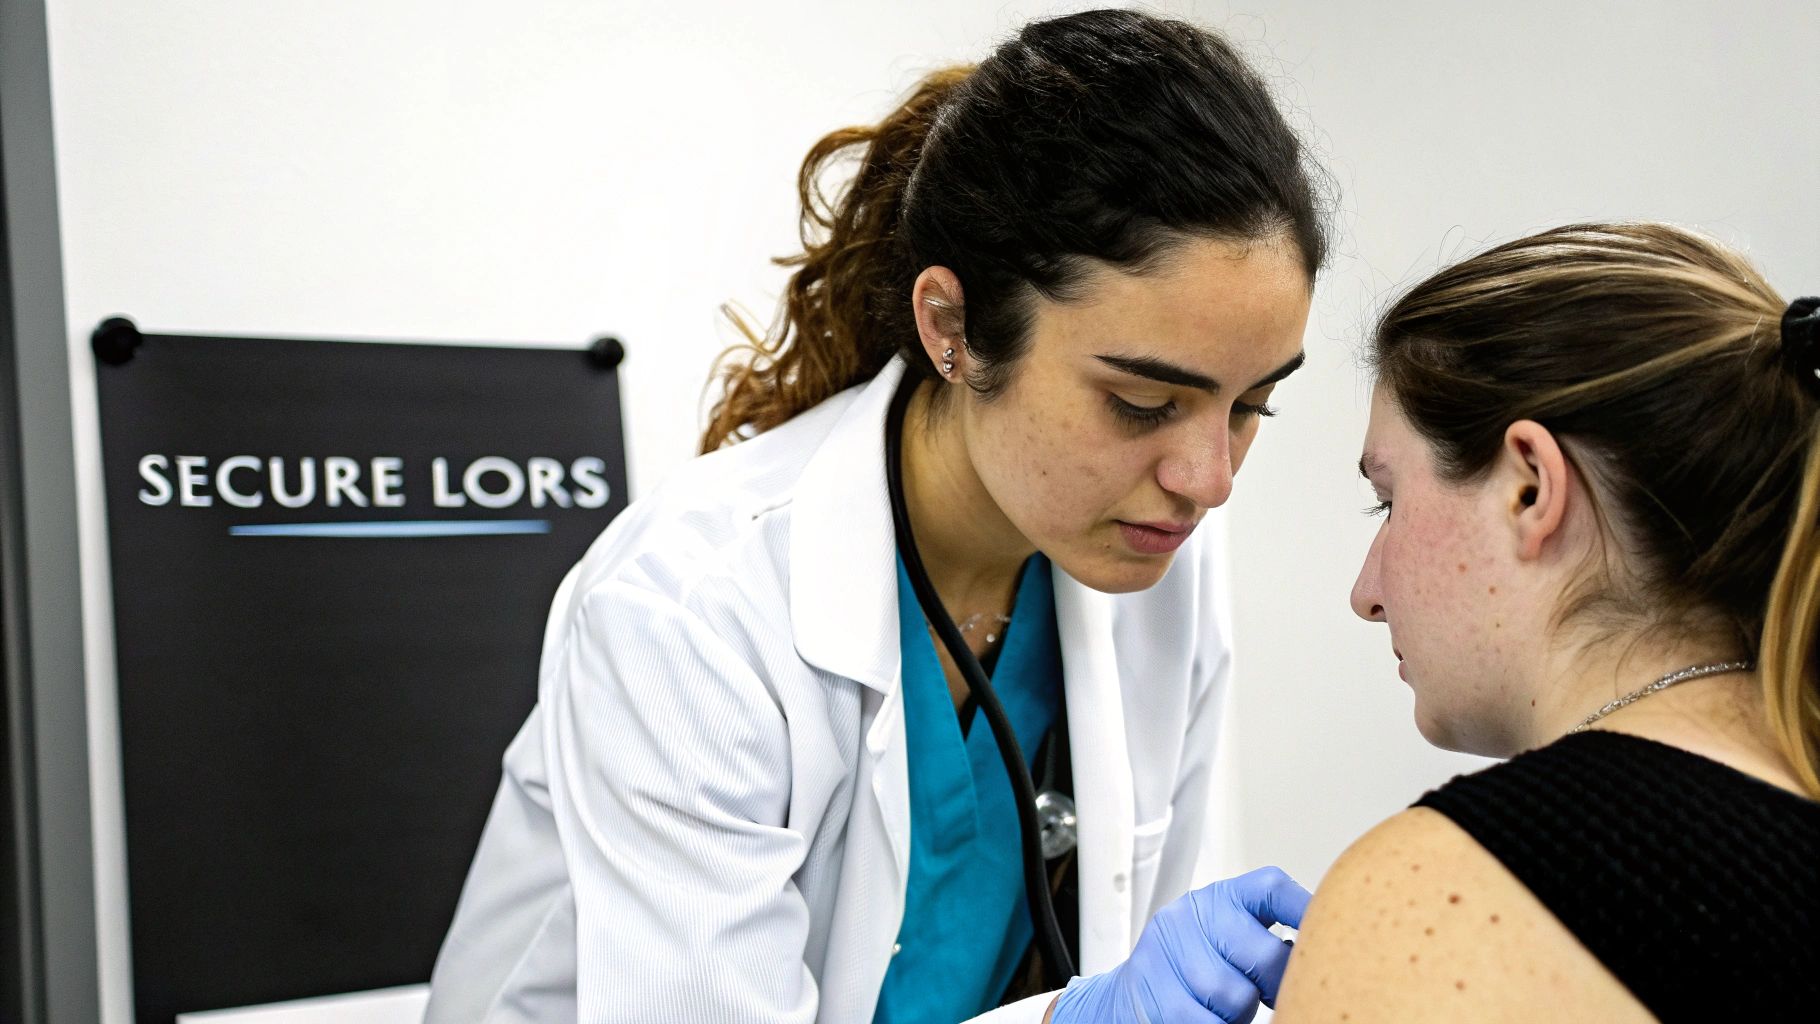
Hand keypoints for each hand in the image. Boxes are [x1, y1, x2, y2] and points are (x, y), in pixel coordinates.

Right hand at [1046, 866, 1308, 1023]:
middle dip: (1275, 985)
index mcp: (1217, 899)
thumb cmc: (1188, 973)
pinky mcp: (1155, 994)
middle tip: (1268, 995)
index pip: (1271, 888)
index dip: (1304, 908)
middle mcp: (1190, 917)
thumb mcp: (1223, 940)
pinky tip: (1211, 1016)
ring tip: (1224, 1007)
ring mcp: (1167, 953)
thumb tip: (1322, 951)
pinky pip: (1209, 1022)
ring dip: (1240, 1013)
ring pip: (1237, 996)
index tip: (1327, 931)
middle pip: (1265, 954)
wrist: (1124, 999)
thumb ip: (1261, 938)